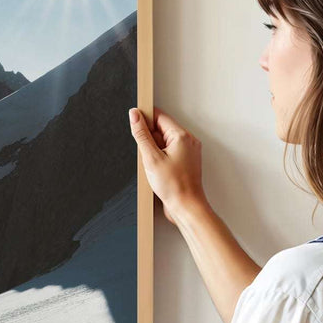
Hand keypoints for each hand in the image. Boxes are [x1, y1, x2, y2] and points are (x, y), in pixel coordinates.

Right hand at [128, 106, 207, 224]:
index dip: (145, 119)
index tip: (135, 124)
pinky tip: (158, 171)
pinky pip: (169, 152)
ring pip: (164, 142)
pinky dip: (160, 159)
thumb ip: (141, 134)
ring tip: (154, 167)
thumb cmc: (174, 186)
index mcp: (182, 136)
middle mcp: (188, 141)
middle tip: (147, 156)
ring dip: (154, 151)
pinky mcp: (185, 161)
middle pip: (162, 129)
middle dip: (149, 140)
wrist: (186, 207)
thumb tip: (134, 115)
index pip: (160, 116)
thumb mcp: (151, 158)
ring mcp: (188, 152)